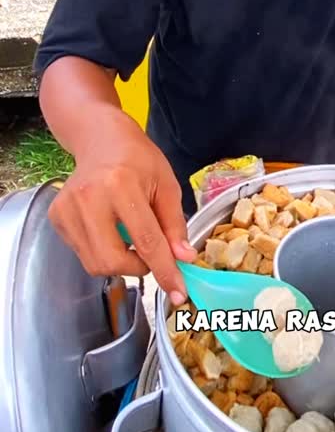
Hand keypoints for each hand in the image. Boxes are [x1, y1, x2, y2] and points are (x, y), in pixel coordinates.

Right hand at [48, 110, 195, 303]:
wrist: (100, 139)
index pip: (146, 241)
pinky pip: (83, 253)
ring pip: (95, 264)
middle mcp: (88, 198)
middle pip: (112, 261)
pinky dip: (102, 252)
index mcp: (121, 185)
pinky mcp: (57, 217)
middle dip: (138, 268)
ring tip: (130, 238)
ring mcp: (67, 209)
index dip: (165, 271)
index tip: (178, 292)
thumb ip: (174, 224)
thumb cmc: (138, 159)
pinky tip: (110, 230)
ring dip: (120, 262)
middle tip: (150, 254)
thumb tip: (182, 258)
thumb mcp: (166, 185)